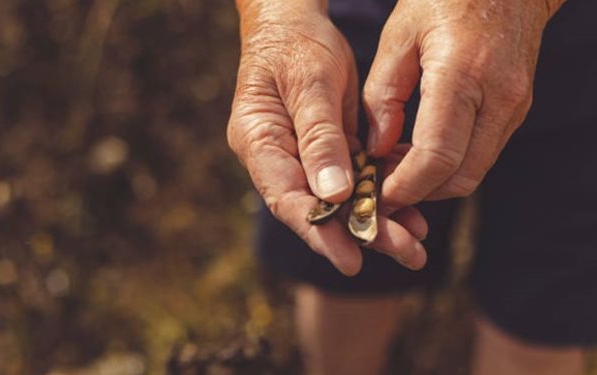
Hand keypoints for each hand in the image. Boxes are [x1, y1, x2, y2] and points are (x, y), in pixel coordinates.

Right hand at [228, 3, 427, 274]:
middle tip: (408, 253)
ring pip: (340, 198)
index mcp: (259, 143)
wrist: (293, 22)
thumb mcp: (310, 84)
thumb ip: (319, 138)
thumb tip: (334, 195)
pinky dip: (381, 190)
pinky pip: (354, 176)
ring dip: (379, 218)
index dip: (320, 233)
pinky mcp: (326, 149)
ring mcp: (302, 156)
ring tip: (417, 239)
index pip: (288, 199)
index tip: (353, 260)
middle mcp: (278, 158)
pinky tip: (411, 206)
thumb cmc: (293, 45)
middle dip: (363, 233)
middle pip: (318, 208)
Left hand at [363, 0, 564, 207]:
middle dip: (420, 192)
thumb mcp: (398, 37)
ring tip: (398, 169)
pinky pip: (482, 153)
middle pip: (461, 177)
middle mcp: (499, 98)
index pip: (437, 157)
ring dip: (435, 181)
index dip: (406, 186)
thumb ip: (383, 96)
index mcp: (463, 76)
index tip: (380, 195)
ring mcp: (514, 106)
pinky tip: (422, 151)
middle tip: (385, 187)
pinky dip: (451, 165)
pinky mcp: (517, 109)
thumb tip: (378, 148)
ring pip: (474, 171)